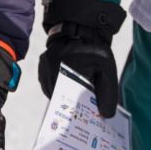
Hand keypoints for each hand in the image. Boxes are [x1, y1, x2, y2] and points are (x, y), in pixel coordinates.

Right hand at [38, 0, 124, 117]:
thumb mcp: (107, 70)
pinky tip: (70, 89)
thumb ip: (108, 93)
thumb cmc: (95, 50)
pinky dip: (59, 89)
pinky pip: (49, 84)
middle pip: (57, 96)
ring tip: (77, 101)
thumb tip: (105, 115)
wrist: (83, 29)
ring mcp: (43, 65)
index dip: (74, 111)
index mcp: (62, 67)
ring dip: (64, 97)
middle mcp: (48, 66)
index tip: (83, 119)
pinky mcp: (42, 64)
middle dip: (70, 105)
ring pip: (52, 91)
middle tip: (82, 114)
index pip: (65, 98)